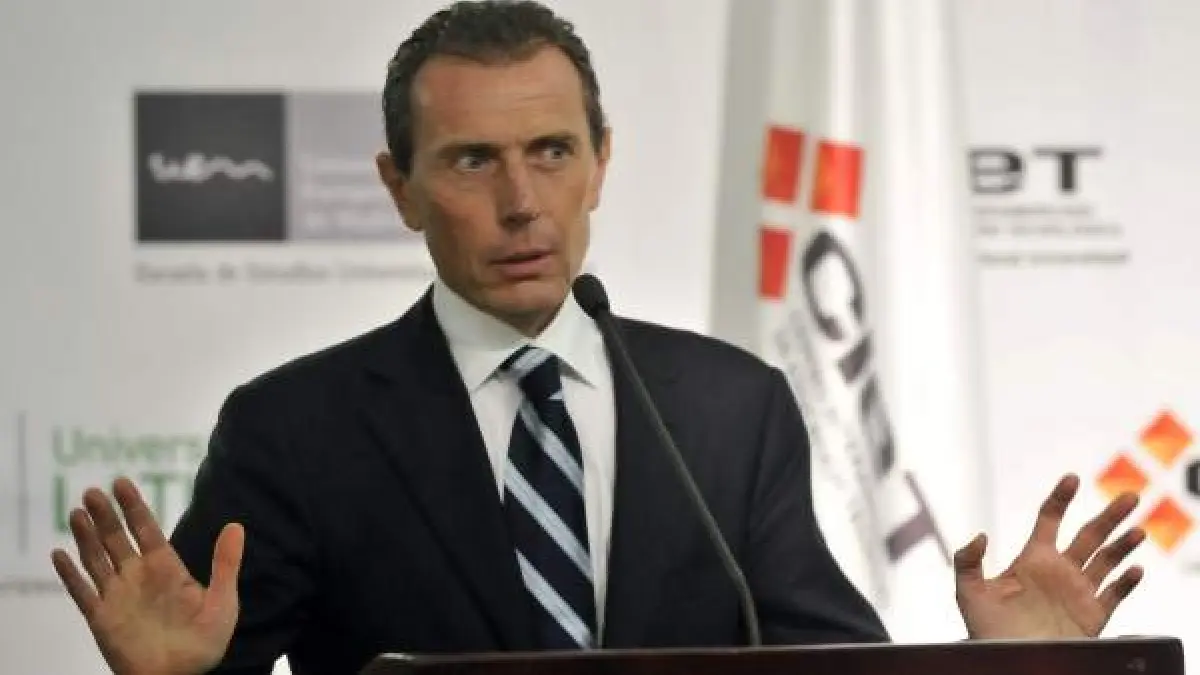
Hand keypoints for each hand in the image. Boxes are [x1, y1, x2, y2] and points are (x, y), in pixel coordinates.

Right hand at [51, 477, 243, 674]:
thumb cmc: (204, 643)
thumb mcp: (222, 601)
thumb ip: (225, 564)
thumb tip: (236, 525)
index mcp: (166, 568)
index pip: (146, 530)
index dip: (134, 507)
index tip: (121, 483)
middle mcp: (138, 577)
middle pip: (116, 539)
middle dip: (105, 515)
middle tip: (92, 491)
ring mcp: (117, 596)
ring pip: (96, 559)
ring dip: (85, 536)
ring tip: (77, 512)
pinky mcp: (101, 619)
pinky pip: (81, 593)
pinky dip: (69, 574)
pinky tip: (58, 554)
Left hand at [953, 473, 1144, 639]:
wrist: (1007, 659)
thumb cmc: (985, 629)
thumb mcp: (968, 592)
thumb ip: (967, 561)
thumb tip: (980, 535)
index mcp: (1032, 559)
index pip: (1049, 520)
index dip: (1060, 498)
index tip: (1071, 478)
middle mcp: (1059, 571)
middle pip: (1090, 535)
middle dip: (1109, 515)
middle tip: (1130, 495)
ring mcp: (1078, 593)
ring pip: (1107, 561)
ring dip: (1123, 545)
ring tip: (1138, 529)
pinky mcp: (1092, 617)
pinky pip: (1114, 596)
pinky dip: (1126, 583)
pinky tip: (1134, 570)